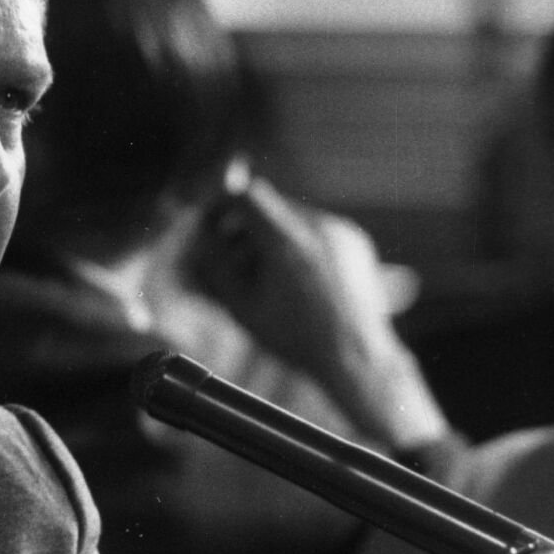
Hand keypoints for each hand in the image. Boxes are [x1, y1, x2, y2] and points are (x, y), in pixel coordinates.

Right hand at [184, 176, 447, 445]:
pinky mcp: (355, 241)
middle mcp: (317, 227)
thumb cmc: (298, 339)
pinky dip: (300, 243)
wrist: (357, 358)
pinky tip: (297, 278)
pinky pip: (318, 228)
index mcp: (286, 242)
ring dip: (273, 236)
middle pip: (269, 206)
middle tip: (234, 256)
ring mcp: (340, 232)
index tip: (215, 225)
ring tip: (268, 275)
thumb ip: (215, 271)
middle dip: (246, 228)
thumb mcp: (243, 308)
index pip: (247, 195)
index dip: (224, 206)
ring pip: (292, 216)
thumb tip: (195, 249)